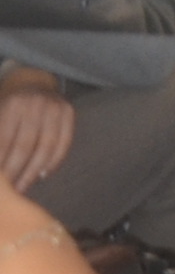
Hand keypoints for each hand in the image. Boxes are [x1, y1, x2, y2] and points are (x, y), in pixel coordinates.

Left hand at [0, 68, 74, 189]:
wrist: (32, 82)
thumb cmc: (9, 108)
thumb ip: (0, 140)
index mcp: (12, 105)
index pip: (5, 142)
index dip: (1, 165)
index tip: (0, 184)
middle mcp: (35, 104)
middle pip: (25, 147)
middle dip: (16, 172)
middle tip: (10, 191)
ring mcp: (55, 107)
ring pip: (46, 147)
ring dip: (34, 172)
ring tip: (24, 187)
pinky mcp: (69, 112)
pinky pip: (64, 143)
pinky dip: (54, 162)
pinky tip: (42, 174)